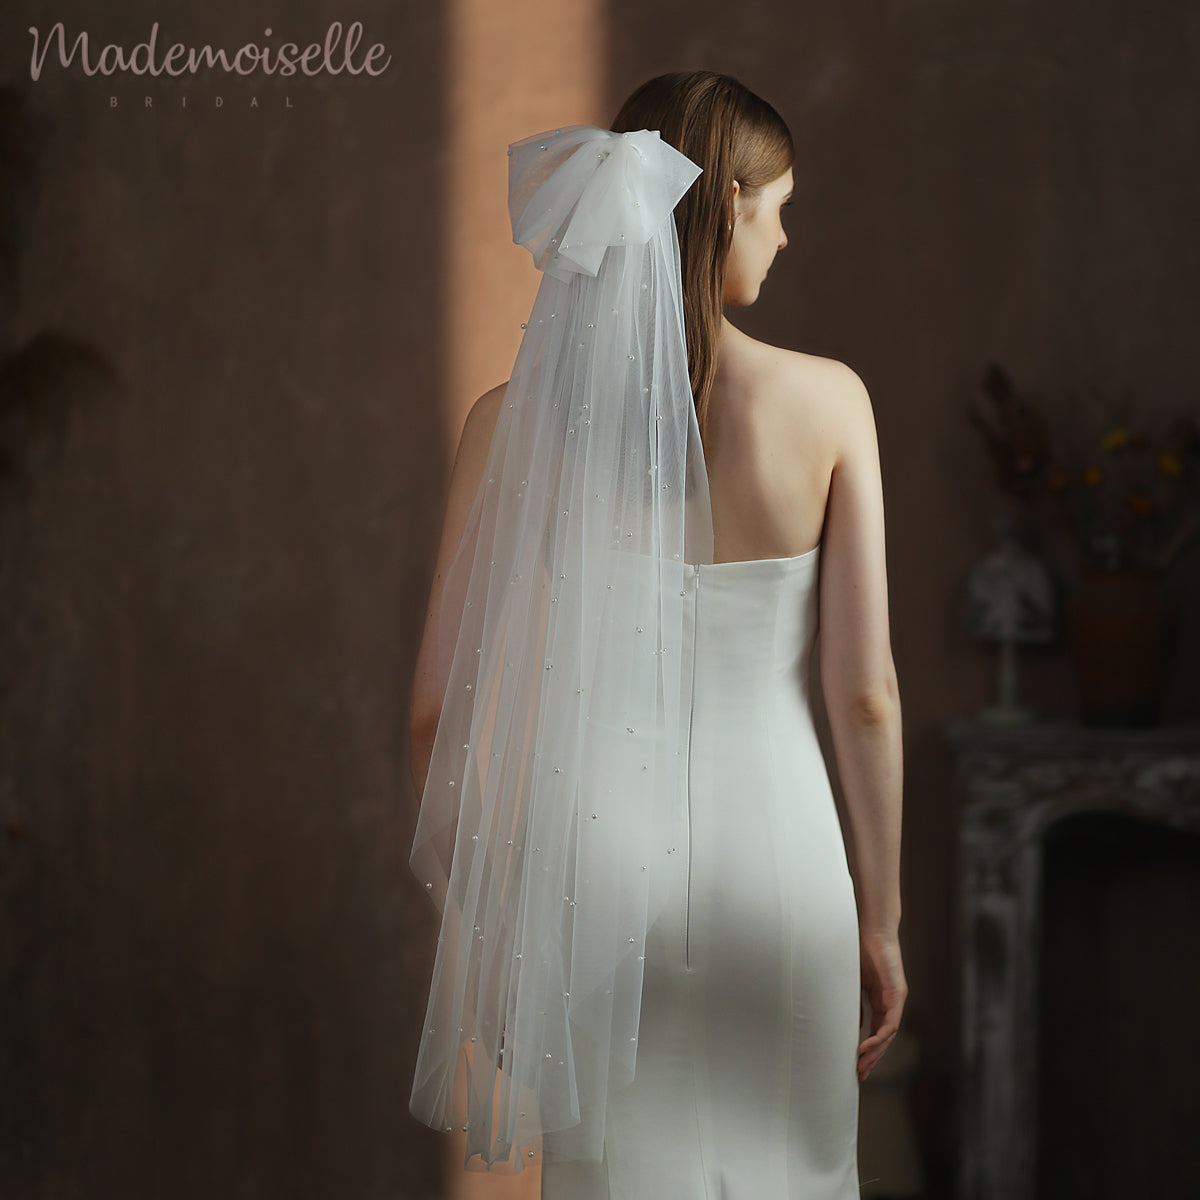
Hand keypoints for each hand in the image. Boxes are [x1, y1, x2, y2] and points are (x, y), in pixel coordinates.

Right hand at [857, 928, 905, 1081]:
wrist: (870, 928)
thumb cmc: (858, 949)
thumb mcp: (851, 981)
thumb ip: (851, 1001)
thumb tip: (847, 1025)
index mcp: (879, 1000)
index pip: (875, 1031)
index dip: (867, 1049)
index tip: (855, 1064)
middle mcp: (890, 1002)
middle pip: (884, 1038)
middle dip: (872, 1057)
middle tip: (859, 1074)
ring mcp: (896, 999)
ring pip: (888, 1034)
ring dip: (876, 1052)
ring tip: (861, 1066)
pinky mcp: (898, 993)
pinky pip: (890, 1022)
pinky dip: (879, 1036)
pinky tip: (866, 1047)